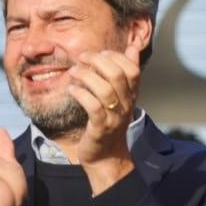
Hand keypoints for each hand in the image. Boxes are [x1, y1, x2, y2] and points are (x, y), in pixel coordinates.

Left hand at [65, 48, 139, 193]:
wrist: (106, 157)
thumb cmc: (109, 123)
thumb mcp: (120, 98)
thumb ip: (125, 74)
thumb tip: (132, 48)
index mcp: (131, 96)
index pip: (133, 70)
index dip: (117, 57)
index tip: (101, 53)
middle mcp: (126, 105)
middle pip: (118, 76)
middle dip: (99, 62)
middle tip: (82, 57)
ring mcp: (114, 117)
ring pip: (105, 90)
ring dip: (87, 76)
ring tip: (73, 71)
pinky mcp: (100, 128)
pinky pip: (93, 107)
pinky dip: (82, 94)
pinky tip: (71, 89)